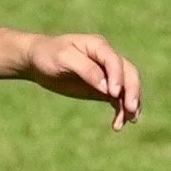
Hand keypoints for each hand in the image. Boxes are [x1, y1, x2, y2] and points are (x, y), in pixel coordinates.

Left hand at [22, 33, 142, 130]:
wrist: (38, 61)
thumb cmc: (48, 55)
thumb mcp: (63, 58)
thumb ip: (85, 69)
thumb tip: (105, 86)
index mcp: (99, 46)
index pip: (115, 61)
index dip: (118, 77)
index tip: (114, 94)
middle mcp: (107, 58)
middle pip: (129, 74)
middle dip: (132, 92)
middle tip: (131, 110)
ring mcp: (107, 73)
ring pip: (127, 88)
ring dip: (130, 104)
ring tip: (128, 121)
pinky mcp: (103, 88)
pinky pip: (118, 99)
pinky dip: (121, 110)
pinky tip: (119, 124)